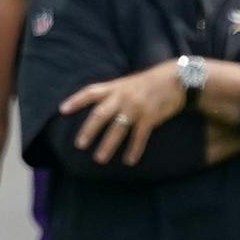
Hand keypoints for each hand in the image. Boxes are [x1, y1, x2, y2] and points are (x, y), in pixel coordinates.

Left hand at [61, 61, 186, 165]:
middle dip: (88, 130)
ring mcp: (136, 107)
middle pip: (100, 114)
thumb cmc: (149, 82)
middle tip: (79, 145)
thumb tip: (95, 107)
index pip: (91, 92)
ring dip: (108, 145)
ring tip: (99, 159)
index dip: (76, 100)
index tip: (62, 110)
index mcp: (116, 87)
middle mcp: (123, 96)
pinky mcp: (150, 117)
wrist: (177, 78)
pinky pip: (139, 136)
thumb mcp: (128, 83)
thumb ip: (113, 93)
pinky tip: (129, 161)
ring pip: (118, 129)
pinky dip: (134, 150)